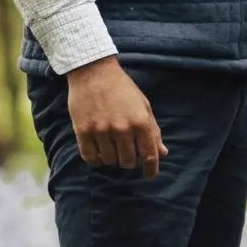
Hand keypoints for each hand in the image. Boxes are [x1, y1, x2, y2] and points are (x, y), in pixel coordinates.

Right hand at [66, 56, 166, 175]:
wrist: (93, 71)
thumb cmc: (122, 88)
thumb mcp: (144, 106)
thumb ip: (153, 131)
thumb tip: (163, 153)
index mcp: (141, 122)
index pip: (150, 155)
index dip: (151, 169)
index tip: (149, 175)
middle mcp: (122, 128)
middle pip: (128, 161)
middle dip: (129, 161)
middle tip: (126, 152)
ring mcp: (101, 130)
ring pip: (110, 161)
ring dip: (112, 159)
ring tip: (111, 147)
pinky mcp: (83, 131)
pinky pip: (90, 158)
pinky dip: (96, 159)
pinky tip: (98, 152)